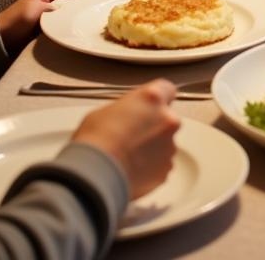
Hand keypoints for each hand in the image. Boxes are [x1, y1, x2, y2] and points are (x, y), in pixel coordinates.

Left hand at [0, 0, 81, 52]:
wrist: (3, 39)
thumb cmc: (18, 17)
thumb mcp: (39, 0)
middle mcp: (52, 3)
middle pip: (72, 2)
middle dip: (81, 6)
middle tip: (95, 12)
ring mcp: (52, 17)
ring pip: (70, 15)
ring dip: (76, 18)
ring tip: (89, 22)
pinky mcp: (51, 29)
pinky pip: (65, 26)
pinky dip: (70, 27)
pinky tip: (79, 30)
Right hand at [72, 80, 179, 199]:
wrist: (95, 173)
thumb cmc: (95, 140)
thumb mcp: (104, 112)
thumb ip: (126, 111)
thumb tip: (125, 119)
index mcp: (153, 98)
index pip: (167, 90)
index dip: (157, 101)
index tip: (149, 108)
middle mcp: (167, 119)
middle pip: (166, 119)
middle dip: (153, 127)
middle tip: (132, 137)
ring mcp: (169, 145)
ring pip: (164, 144)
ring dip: (152, 149)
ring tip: (127, 158)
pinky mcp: (166, 169)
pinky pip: (160, 166)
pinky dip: (150, 168)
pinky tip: (130, 171)